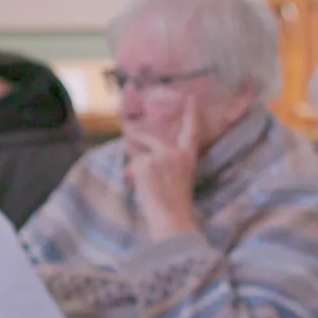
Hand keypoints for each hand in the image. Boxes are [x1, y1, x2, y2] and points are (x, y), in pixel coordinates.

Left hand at [126, 106, 199, 239]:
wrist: (172, 220)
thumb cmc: (175, 206)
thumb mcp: (177, 179)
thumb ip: (166, 164)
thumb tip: (142, 155)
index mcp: (188, 158)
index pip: (190, 131)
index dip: (190, 114)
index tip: (190, 98)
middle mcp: (175, 153)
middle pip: (150, 140)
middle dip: (136, 136)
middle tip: (127, 129)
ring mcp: (160, 156)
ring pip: (138, 154)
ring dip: (134, 167)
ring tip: (139, 184)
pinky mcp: (145, 163)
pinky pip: (132, 166)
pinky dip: (132, 177)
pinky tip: (139, 188)